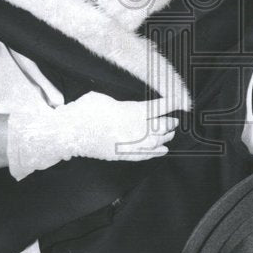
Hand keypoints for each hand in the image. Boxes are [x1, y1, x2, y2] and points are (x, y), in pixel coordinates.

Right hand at [61, 93, 177, 160]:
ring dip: (166, 136)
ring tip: (171, 134)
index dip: (172, 104)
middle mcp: (137, 128)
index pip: (160, 107)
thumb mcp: (106, 97)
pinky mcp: (123, 155)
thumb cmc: (86, 111)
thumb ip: (123, 103)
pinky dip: (157, 152)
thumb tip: (126, 105)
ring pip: (157, 141)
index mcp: (134, 111)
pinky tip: (163, 150)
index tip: (180, 102)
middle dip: (171, 122)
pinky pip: (146, 155)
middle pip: (162, 126)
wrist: (72, 132)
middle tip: (175, 121)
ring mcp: (131, 144)